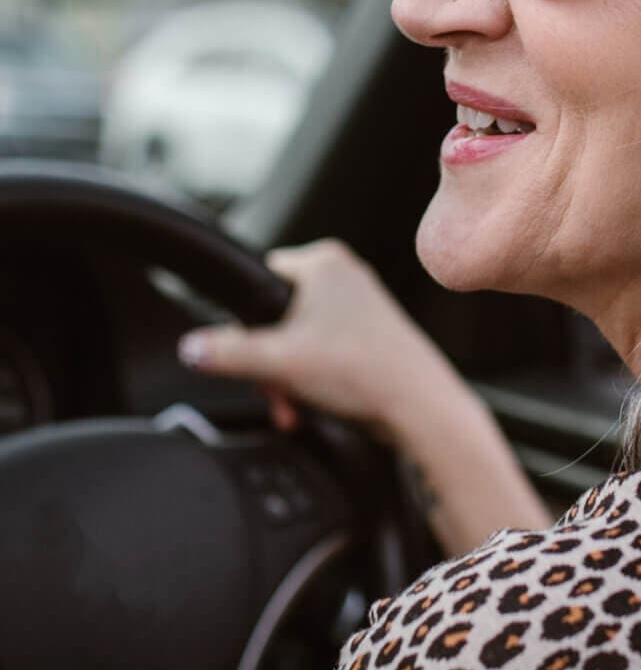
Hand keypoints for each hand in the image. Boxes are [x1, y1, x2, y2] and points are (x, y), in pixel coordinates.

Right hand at [177, 240, 442, 437]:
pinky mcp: (371, 335)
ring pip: (299, 339)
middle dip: (269, 362)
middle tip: (277, 389)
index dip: (246, 323)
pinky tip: (316, 403)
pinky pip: (325, 352)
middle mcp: (344, 275)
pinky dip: (313, 378)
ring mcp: (361, 306)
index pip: (258, 279)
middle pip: (277, 316)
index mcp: (323, 261)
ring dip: (289, 376)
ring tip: (297, 404)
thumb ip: (227, 353)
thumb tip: (192, 347)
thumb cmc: (364, 372)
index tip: (250, 355)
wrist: (420, 408)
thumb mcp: (278, 362)